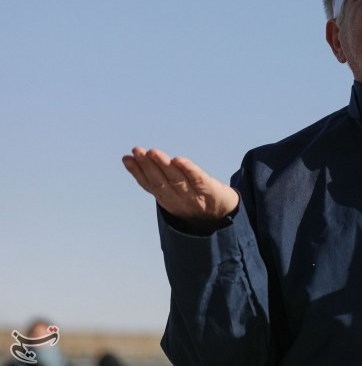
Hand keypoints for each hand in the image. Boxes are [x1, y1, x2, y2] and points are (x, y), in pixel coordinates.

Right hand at [121, 147, 238, 229]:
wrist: (231, 215)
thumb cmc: (202, 202)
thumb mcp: (180, 195)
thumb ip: (164, 182)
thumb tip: (144, 162)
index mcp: (169, 202)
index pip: (151, 185)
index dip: (137, 172)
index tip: (126, 158)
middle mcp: (180, 201)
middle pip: (161, 182)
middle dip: (147, 166)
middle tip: (137, 150)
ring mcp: (196, 197)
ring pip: (176, 180)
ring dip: (162, 165)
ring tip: (152, 152)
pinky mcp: (212, 191)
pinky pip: (198, 179)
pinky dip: (187, 170)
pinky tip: (178, 160)